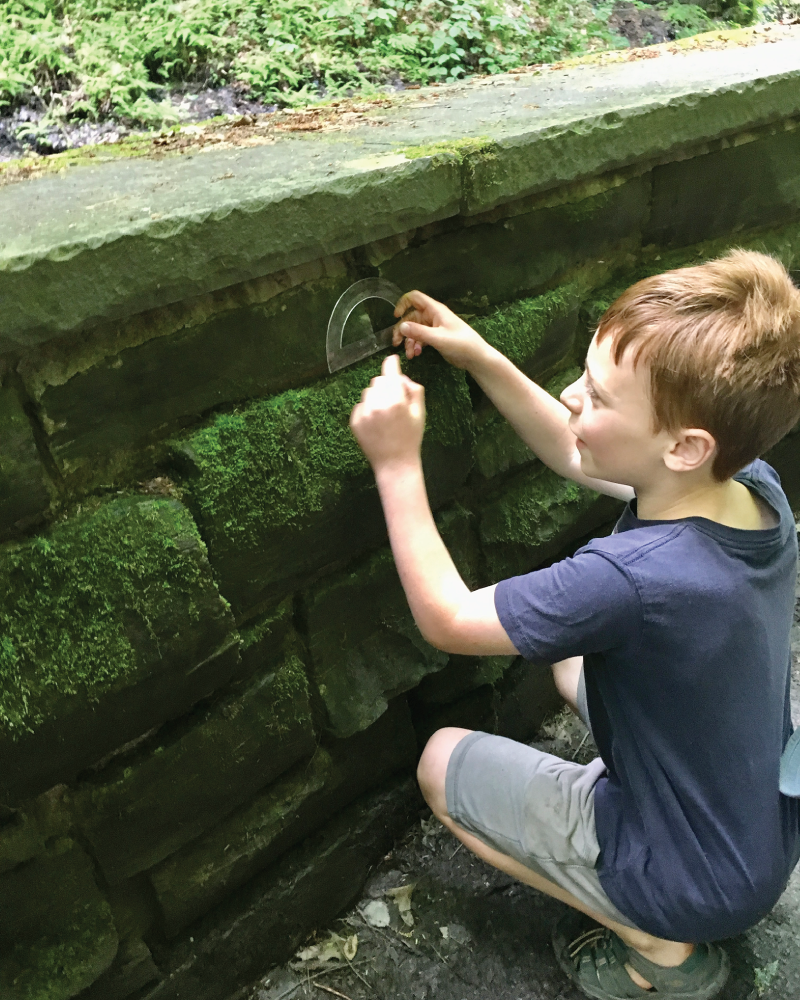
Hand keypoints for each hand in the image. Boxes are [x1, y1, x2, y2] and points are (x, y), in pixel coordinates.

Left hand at [350, 354, 425, 470]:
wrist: (394, 464)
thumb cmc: (410, 438)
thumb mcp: (419, 412)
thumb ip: (413, 389)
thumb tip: (401, 376)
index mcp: (395, 400)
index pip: (390, 371)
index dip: (392, 364)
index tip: (392, 360)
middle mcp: (377, 403)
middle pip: (378, 380)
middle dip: (386, 385)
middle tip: (394, 399)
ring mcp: (363, 412)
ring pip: (368, 392)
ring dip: (376, 396)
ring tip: (385, 414)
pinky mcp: (354, 421)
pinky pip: (360, 406)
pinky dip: (368, 409)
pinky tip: (376, 423)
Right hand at [392, 290, 486, 369]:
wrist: (475, 357)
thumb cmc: (460, 344)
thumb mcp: (438, 338)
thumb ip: (419, 332)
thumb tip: (400, 326)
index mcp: (435, 310)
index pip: (415, 298)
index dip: (403, 304)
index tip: (396, 317)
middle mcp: (433, 316)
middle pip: (411, 317)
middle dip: (403, 330)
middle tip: (396, 343)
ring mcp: (434, 327)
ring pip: (414, 330)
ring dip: (409, 341)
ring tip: (410, 354)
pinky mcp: (435, 338)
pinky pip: (420, 338)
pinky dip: (416, 345)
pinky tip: (416, 354)